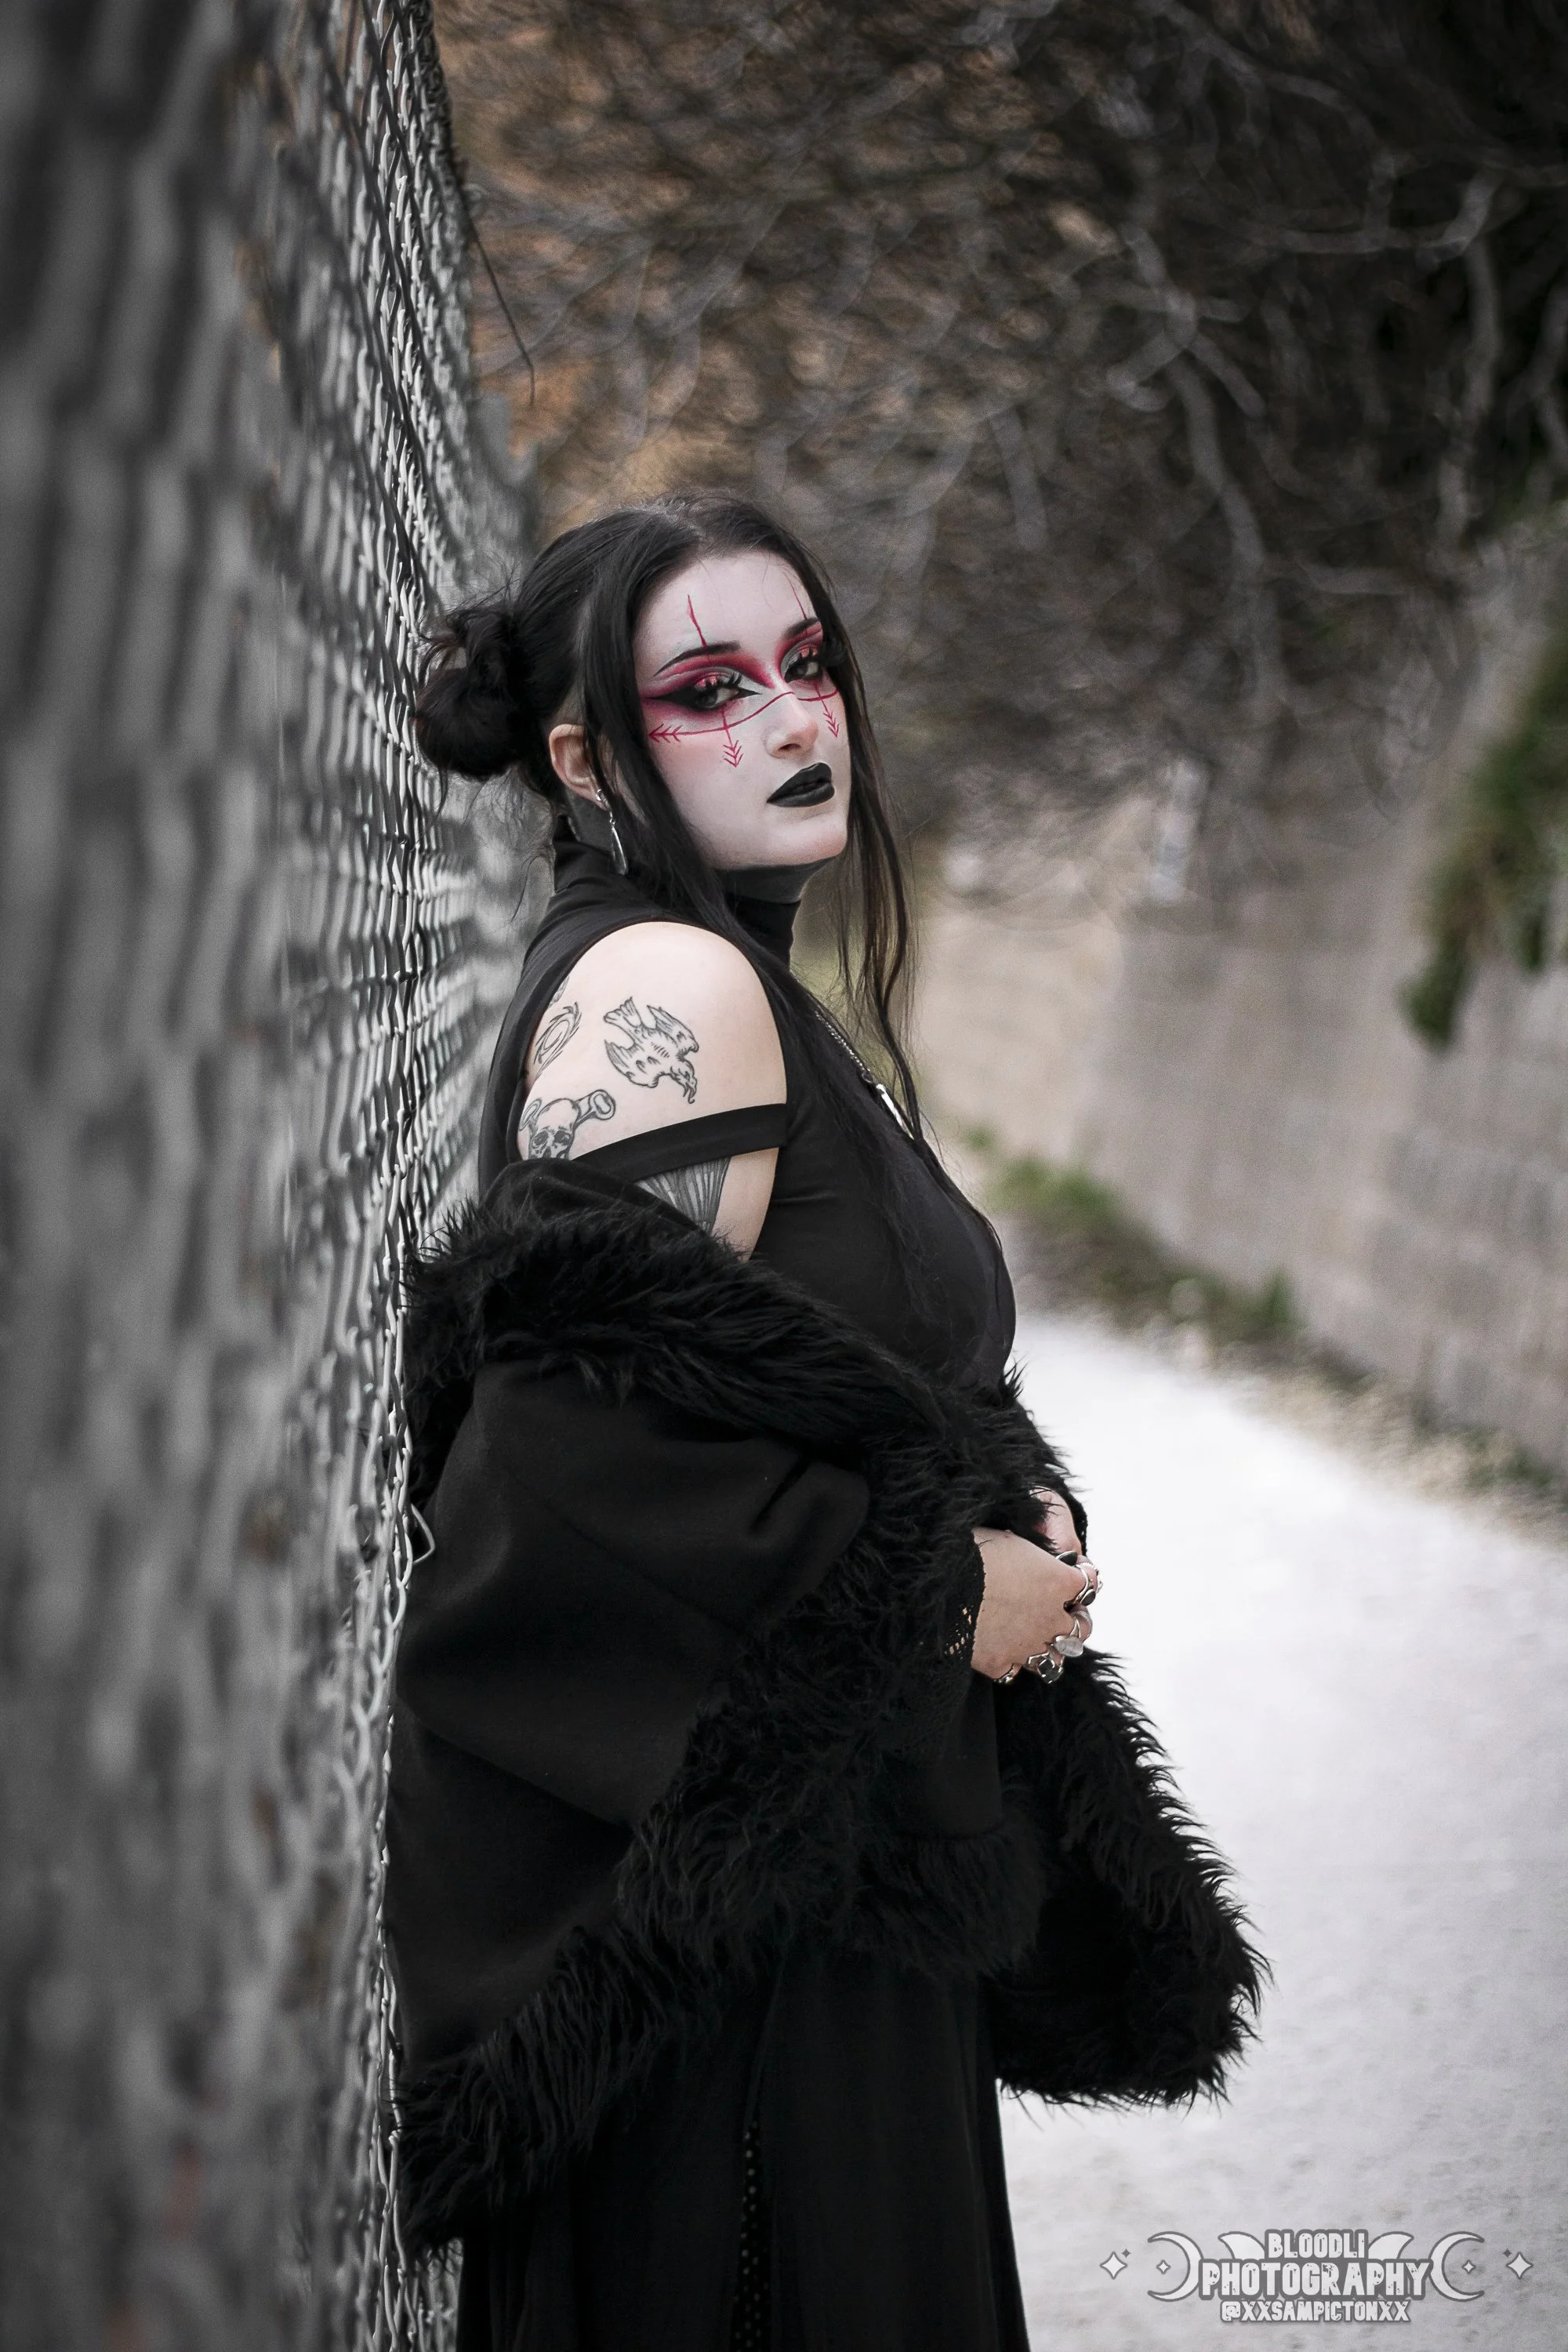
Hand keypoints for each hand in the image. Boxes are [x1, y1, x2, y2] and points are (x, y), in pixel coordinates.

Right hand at [970, 1490, 1095, 1682]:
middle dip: (1077, 1620)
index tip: (1078, 1571)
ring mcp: (1027, 1645)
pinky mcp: (1000, 1663)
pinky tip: (1004, 1651)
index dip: (1085, 1576)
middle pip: (1081, 1628)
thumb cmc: (972, 1552)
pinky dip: (1012, 1662)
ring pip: (1054, 1659)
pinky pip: (1015, 1671)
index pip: (1089, 1582)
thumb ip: (1029, 1552)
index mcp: (1058, 1580)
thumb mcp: (1008, 1536)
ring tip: (1038, 1639)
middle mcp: (1050, 1617)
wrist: (941, 1586)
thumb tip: (1028, 1555)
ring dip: (1049, 1649)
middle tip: (1066, 1613)